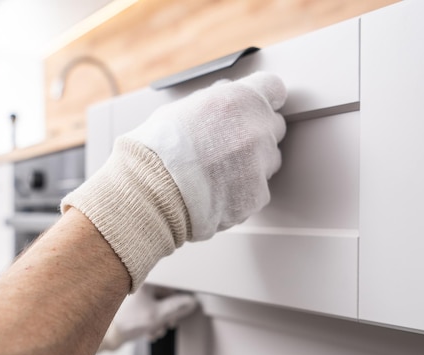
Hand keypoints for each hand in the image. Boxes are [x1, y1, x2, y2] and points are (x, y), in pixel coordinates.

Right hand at [62, 72, 287, 291]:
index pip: (274, 89)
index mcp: (239, 100)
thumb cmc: (157, 151)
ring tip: (216, 174)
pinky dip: (241, 194)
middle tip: (226, 146)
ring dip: (251, 165)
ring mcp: (261, 164)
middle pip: (273, 126)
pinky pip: (258, 191)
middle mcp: (256, 129)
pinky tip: (216, 192)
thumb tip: (226, 95)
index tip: (255, 108)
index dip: (263, 99)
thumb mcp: (181, 108)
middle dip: (255, 133)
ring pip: (269, 162)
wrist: (149, 194)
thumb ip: (215, 101)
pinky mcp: (257, 195)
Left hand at [98, 285, 197, 350]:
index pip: (170, 288)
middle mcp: (140, 287)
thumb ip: (177, 307)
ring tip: (156, 330)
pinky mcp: (133, 307)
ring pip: (157, 307)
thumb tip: (191, 302)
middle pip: (164, 299)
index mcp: (146, 283)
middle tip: (168, 323)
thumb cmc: (127, 322)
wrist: (109, 336)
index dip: (178, 301)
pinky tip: (149, 332)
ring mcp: (136, 297)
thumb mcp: (158, 315)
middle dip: (168, 315)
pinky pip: (149, 312)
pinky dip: (152, 322)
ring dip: (160, 321)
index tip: (183, 310)